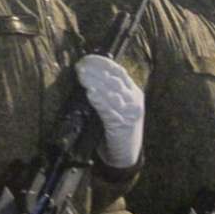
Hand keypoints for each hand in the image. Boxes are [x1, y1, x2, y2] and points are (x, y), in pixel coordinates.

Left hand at [73, 53, 145, 167]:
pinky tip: (90, 94)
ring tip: (82, 75)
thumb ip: (109, 91)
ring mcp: (130, 113)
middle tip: (80, 66)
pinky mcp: (122, 126)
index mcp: (134, 92)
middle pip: (114, 80)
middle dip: (96, 71)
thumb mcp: (117, 106)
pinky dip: (99, 100)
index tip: (87, 58)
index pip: (119, 71)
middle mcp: (134, 100)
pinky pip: (109, 110)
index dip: (103, 63)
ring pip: (112, 92)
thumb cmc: (117, 128)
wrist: (125, 155)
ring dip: (95, 82)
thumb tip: (89, 73)